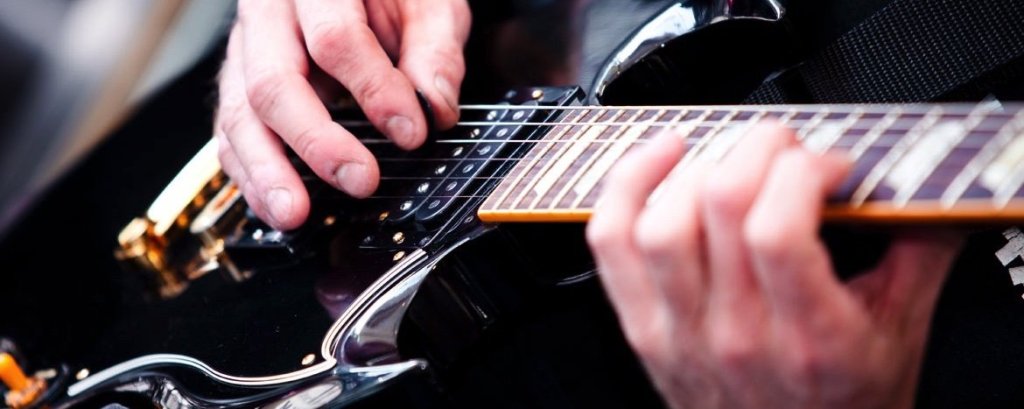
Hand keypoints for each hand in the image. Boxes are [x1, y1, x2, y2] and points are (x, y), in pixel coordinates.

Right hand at [215, 0, 470, 229]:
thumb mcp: (427, 2)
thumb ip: (435, 49)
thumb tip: (433, 107)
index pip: (336, 38)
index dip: (374, 89)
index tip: (411, 131)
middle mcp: (268, 12)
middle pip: (274, 80)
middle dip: (317, 141)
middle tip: (360, 180)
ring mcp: (246, 49)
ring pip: (240, 112)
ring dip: (268, 170)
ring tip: (295, 212)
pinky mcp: (239, 83)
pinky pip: (231, 131)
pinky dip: (251, 174)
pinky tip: (275, 205)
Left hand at [586, 122, 962, 408]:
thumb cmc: (842, 407)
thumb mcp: (900, 335)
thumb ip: (918, 255)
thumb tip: (926, 187)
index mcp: (808, 339)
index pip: (778, 229)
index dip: (804, 171)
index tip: (830, 166)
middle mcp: (735, 334)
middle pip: (720, 207)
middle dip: (758, 149)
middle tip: (786, 147)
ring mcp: (678, 331)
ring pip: (661, 222)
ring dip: (697, 167)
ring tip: (732, 156)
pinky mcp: (641, 326)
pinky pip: (611, 242)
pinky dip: (626, 187)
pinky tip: (660, 159)